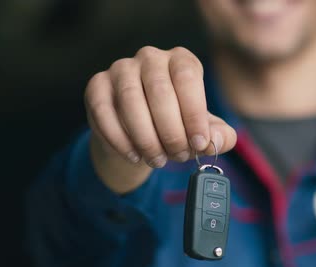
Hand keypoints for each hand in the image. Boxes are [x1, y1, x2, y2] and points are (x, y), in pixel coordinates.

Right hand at [84, 46, 236, 193]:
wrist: (138, 134)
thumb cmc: (176, 126)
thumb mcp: (202, 131)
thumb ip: (218, 136)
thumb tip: (216, 141)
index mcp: (181, 60)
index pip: (187, 78)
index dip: (194, 113)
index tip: (199, 143)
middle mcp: (150, 57)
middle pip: (160, 90)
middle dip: (171, 131)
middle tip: (179, 156)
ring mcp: (120, 69)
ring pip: (130, 100)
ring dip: (146, 138)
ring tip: (158, 159)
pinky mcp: (96, 86)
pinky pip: (104, 112)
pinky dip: (120, 139)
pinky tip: (134, 155)